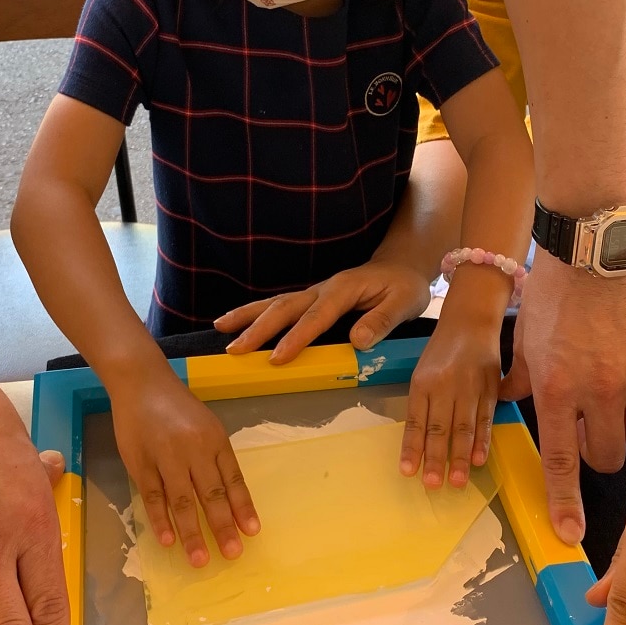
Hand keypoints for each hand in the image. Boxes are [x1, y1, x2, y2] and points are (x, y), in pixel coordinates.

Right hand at [109, 361, 259, 564]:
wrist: (142, 384)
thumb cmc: (178, 408)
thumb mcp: (207, 426)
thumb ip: (216, 459)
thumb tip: (230, 499)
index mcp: (215, 440)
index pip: (233, 479)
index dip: (243, 507)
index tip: (252, 531)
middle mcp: (194, 450)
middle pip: (211, 494)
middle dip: (223, 526)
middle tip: (232, 554)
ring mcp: (166, 457)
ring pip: (182, 501)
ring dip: (193, 532)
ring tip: (200, 560)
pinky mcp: (140, 463)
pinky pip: (153, 496)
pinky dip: (161, 520)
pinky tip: (169, 541)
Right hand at [215, 261, 431, 362]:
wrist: (401, 266)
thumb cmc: (405, 286)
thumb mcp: (405, 302)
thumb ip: (383, 320)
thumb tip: (358, 341)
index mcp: (344, 290)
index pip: (317, 317)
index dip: (296, 338)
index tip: (277, 358)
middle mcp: (323, 288)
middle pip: (284, 307)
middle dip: (258, 328)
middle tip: (235, 350)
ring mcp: (314, 292)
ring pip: (276, 303)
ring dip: (247, 315)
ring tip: (220, 328)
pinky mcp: (311, 299)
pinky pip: (280, 306)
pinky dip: (256, 313)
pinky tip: (237, 324)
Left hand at [399, 317, 500, 488]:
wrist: (471, 321)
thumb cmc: (443, 351)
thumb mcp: (423, 372)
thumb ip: (422, 404)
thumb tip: (420, 442)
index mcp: (422, 383)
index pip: (415, 421)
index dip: (412, 447)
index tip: (408, 472)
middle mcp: (444, 386)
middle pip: (439, 428)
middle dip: (436, 458)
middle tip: (432, 484)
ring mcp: (469, 387)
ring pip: (463, 427)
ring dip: (459, 457)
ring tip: (456, 481)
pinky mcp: (490, 388)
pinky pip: (485, 418)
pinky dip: (482, 441)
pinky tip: (478, 460)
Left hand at [500, 258, 625, 542]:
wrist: (593, 247)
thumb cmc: (553, 292)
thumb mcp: (524, 339)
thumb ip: (518, 379)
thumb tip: (504, 403)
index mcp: (556, 390)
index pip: (560, 461)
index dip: (564, 501)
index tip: (570, 533)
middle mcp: (598, 392)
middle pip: (607, 456)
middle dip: (598, 452)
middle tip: (592, 428)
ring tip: (624, 407)